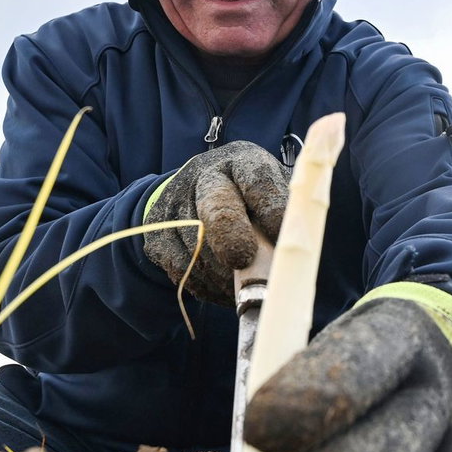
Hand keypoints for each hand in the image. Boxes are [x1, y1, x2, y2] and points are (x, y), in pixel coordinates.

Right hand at [143, 141, 290, 306]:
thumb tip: (293, 253)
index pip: (256, 178)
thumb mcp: (273, 192)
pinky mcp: (157, 230)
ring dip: (222, 274)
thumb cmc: (252, 198)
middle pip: (216, 207)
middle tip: (244, 261)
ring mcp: (177, 201)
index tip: (281, 234)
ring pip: (197, 244)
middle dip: (231, 237)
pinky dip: (205, 285)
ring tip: (244, 288)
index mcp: (242, 161)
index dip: (269, 207)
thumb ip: (284, 214)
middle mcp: (206, 175)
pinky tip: (223, 290)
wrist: (200, 190)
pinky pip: (180, 266)